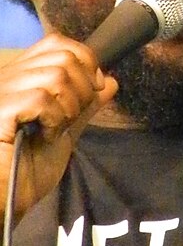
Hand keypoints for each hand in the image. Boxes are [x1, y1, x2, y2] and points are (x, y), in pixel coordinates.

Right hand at [0, 34, 117, 224]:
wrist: (4, 202)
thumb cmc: (24, 172)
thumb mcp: (64, 133)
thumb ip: (85, 105)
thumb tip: (110, 81)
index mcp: (20, 78)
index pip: (58, 43)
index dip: (85, 61)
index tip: (93, 90)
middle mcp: (6, 77)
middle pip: (64, 56)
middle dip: (83, 89)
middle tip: (70, 118)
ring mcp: (0, 92)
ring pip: (57, 76)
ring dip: (68, 109)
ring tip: (52, 131)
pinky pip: (42, 98)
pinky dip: (54, 120)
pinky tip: (42, 137)